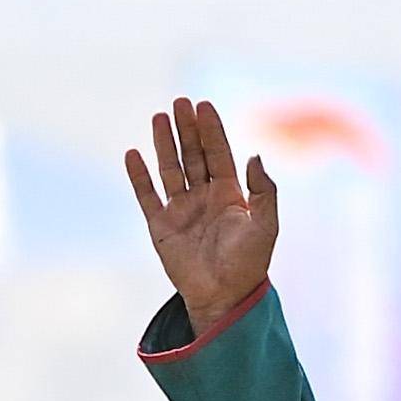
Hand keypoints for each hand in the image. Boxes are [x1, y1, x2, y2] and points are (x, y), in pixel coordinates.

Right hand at [124, 95, 279, 339]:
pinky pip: (147, 196)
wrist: (224, 297)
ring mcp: (181, 211)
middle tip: (180, 102)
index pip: (218, 154)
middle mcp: (204, 198)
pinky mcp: (161, 227)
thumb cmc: (250, 264)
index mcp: (230, 195)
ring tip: (158, 117)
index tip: (203, 105)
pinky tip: (133, 154)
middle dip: (187, 129)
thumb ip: (265, 190)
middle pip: (193, 155)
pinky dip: (139, 176)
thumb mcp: (266, 225)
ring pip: (170, 169)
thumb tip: (254, 155)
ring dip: (164, 144)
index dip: (211, 130)